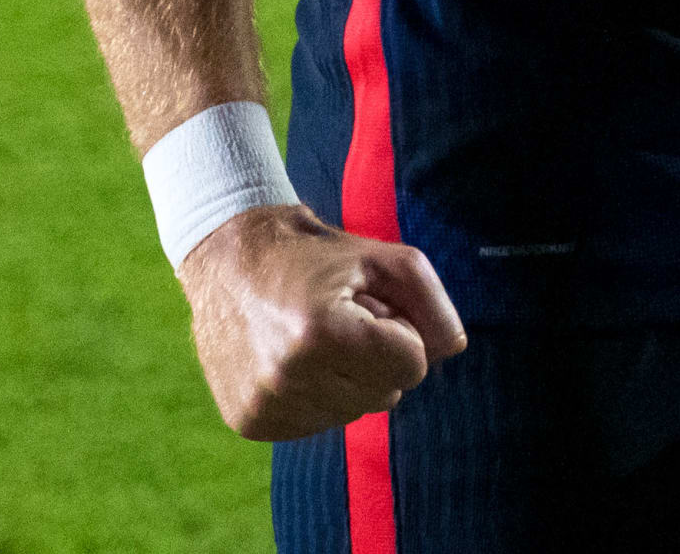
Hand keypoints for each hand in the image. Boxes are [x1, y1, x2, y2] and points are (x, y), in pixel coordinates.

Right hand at [177, 204, 467, 440]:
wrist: (227, 258)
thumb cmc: (315, 255)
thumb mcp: (383, 258)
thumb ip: (432, 303)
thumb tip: (451, 351)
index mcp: (321, 332)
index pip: (412, 366)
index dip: (398, 329)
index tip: (363, 304)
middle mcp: (287, 377)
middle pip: (386, 395)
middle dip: (375, 356)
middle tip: (336, 318)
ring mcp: (264, 405)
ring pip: (352, 413)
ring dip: (345, 378)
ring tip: (310, 337)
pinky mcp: (248, 422)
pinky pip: (316, 424)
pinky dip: (314, 395)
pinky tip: (291, 360)